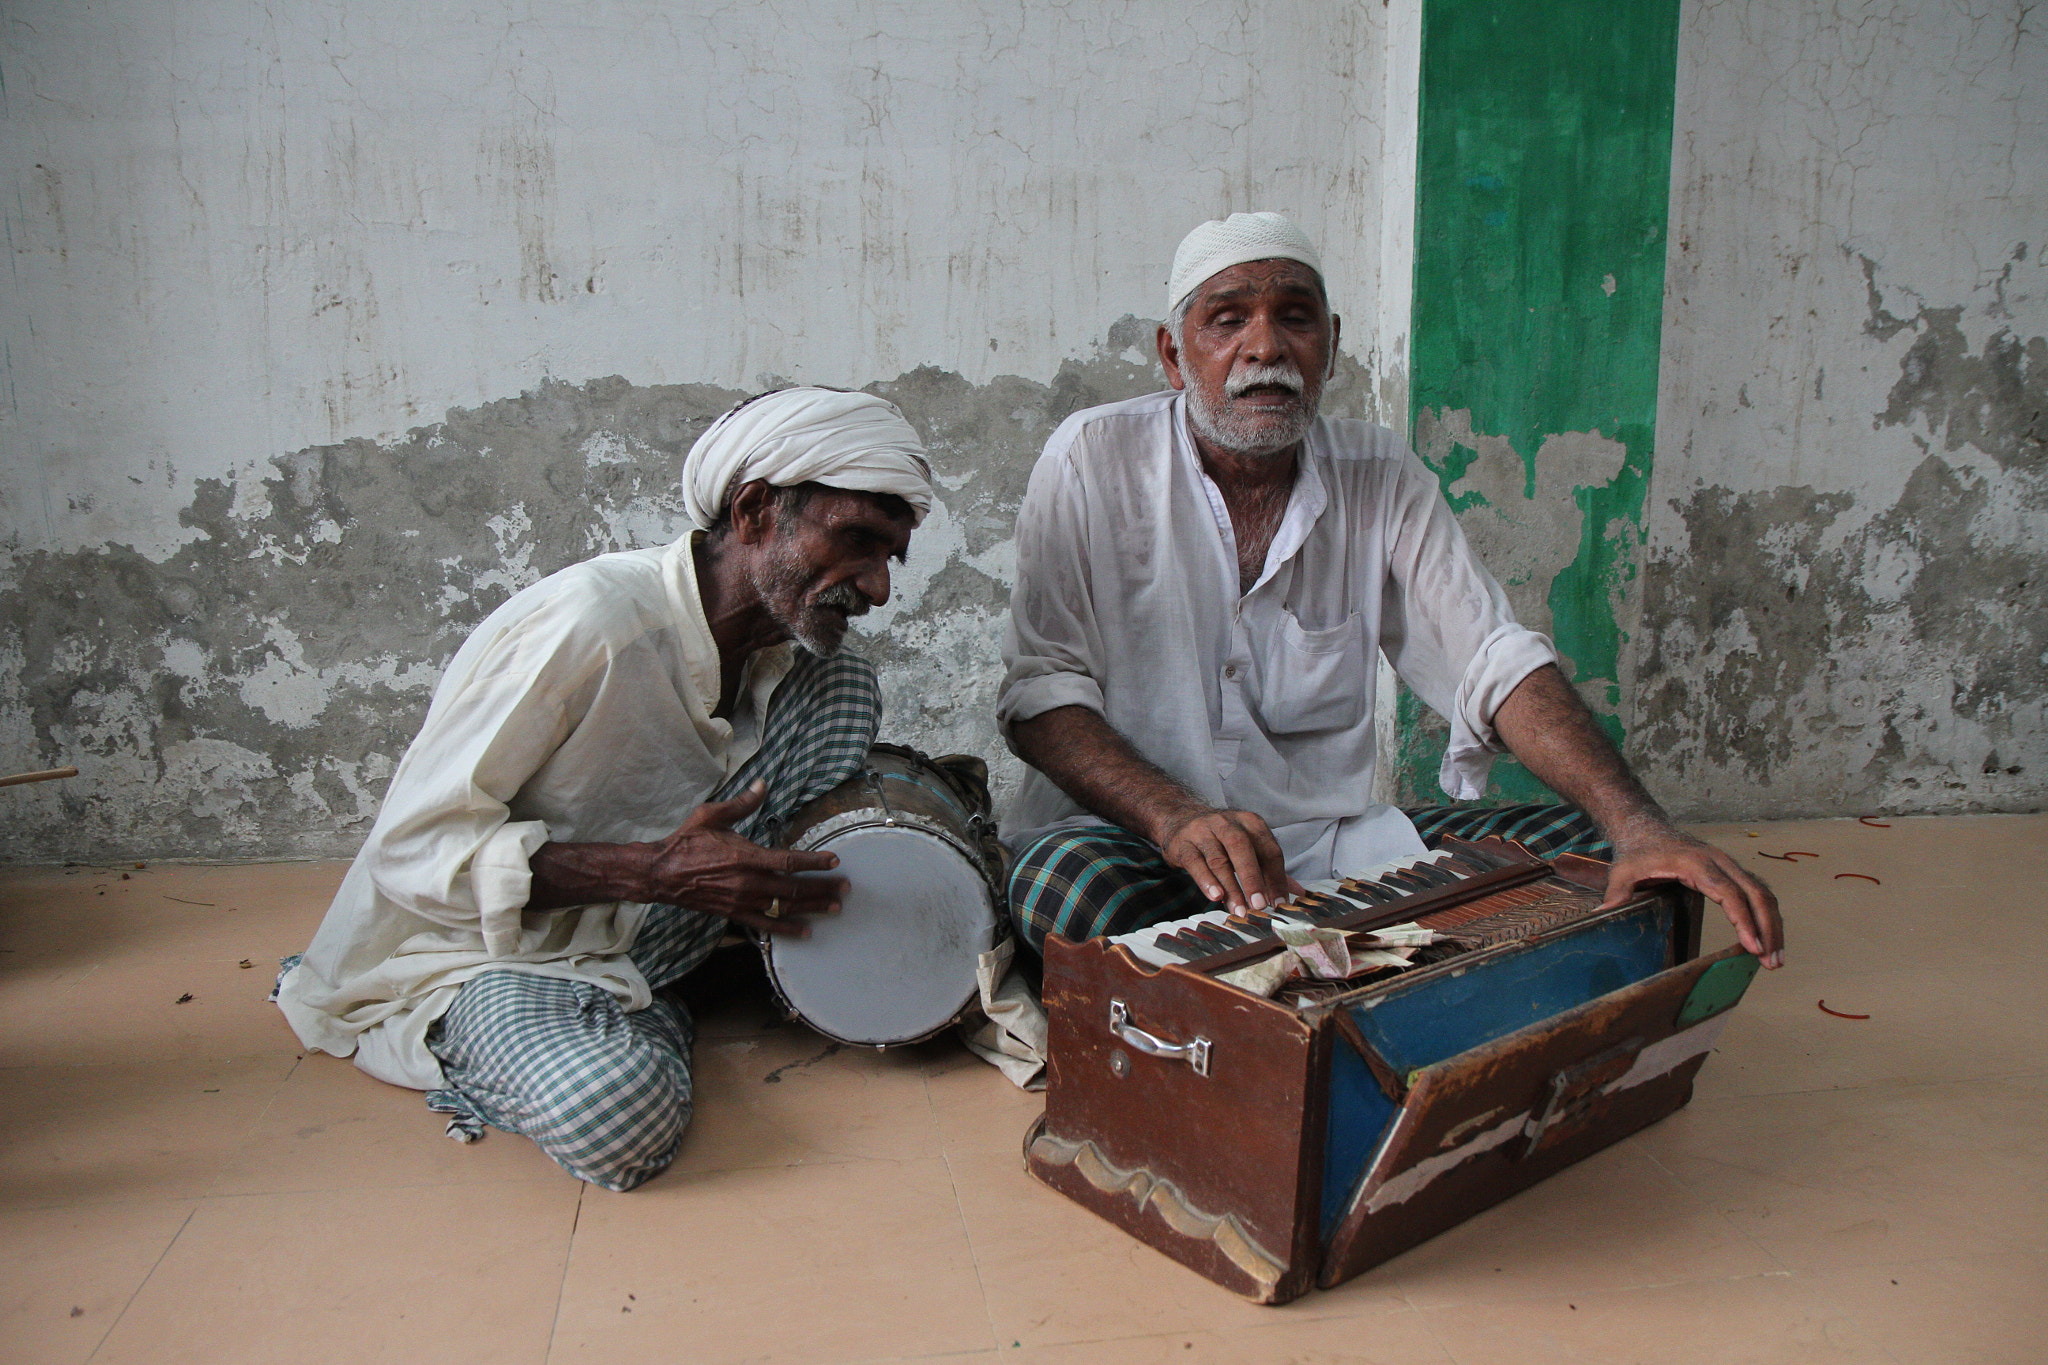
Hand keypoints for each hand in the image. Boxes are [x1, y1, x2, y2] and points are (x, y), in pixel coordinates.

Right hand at [639, 782, 847, 937]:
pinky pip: (766, 925)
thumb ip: (742, 803)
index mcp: (746, 856)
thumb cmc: (687, 842)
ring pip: (785, 907)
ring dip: (812, 907)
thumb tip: (762, 783)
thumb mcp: (712, 815)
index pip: (789, 860)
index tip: (835, 861)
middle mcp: (748, 882)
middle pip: (794, 888)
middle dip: (822, 887)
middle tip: (845, 888)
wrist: (661, 873)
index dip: (815, 861)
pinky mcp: (735, 914)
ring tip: (834, 907)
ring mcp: (742, 901)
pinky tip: (805, 931)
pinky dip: (787, 929)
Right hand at [1156, 804, 1301, 914]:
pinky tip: (1215, 897)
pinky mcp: (1183, 844)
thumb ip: (1271, 869)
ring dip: (1231, 887)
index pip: (1268, 850)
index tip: (1280, 903)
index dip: (1276, 877)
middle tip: (1259, 905)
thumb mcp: (1248, 847)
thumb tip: (1298, 894)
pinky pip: (1196, 863)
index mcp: (1250, 823)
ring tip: (1239, 910)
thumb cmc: (1222, 839)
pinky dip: (1206, 881)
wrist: (1181, 820)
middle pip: (1242, 848)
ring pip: (1218, 859)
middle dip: (1253, 878)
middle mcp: (1227, 823)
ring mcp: (1203, 831)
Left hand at [1600, 823, 1783, 967]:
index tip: (1753, 947)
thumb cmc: (1637, 852)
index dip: (1744, 920)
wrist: (1647, 829)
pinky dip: (1767, 917)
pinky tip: (1768, 941)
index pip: (1729, 893)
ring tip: (1775, 960)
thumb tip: (1602, 916)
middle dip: (1768, 930)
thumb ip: (1617, 893)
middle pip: (1756, 894)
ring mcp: (1729, 866)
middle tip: (1772, 963)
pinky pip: (1757, 893)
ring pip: (1763, 894)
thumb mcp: (1622, 871)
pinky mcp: (1732, 872)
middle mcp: (1720, 862)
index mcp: (1696, 863)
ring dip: (1773, 926)